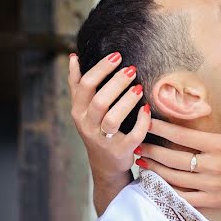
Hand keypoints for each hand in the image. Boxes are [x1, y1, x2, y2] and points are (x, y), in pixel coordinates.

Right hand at [68, 52, 150, 182]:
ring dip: (127, 101)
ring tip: (139, 88)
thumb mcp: (83, 109)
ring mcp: (103, 140)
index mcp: (78, 111)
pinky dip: (141, 122)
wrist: (105, 164)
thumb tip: (74, 57)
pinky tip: (146, 109)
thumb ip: (77, 84)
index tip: (117, 55)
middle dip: (116, 83)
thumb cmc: (96, 129)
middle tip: (132, 69)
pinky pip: (133, 135)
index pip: (85, 85)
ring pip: (113, 119)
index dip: (101, 68)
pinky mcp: (120, 151)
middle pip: (99, 101)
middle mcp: (87, 126)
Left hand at [136, 84, 220, 209]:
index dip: (162, 129)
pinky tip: (156, 184)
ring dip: (155, 169)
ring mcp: (210, 185)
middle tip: (135, 143)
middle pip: (173, 158)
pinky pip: (184, 197)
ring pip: (174, 178)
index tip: (147, 122)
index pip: (183, 136)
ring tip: (140, 160)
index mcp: (220, 146)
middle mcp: (212, 166)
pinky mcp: (211, 200)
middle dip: (152, 149)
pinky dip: (167, 191)